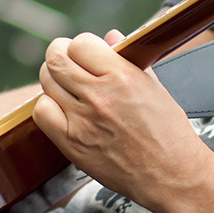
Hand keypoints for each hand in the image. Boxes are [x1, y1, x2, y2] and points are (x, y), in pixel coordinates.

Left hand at [32, 30, 213, 212]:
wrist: (171, 175)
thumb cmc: (168, 132)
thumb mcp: (154, 86)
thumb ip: (128, 59)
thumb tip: (110, 37)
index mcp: (123, 76)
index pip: (80, 43)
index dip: (81, 45)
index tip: (86, 53)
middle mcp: (99, 96)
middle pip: (56, 59)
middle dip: (60, 55)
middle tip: (67, 62)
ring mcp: (82, 120)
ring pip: (47, 82)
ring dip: (54, 79)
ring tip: (67, 86)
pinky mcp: (72, 144)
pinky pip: (42, 112)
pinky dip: (48, 106)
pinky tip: (63, 109)